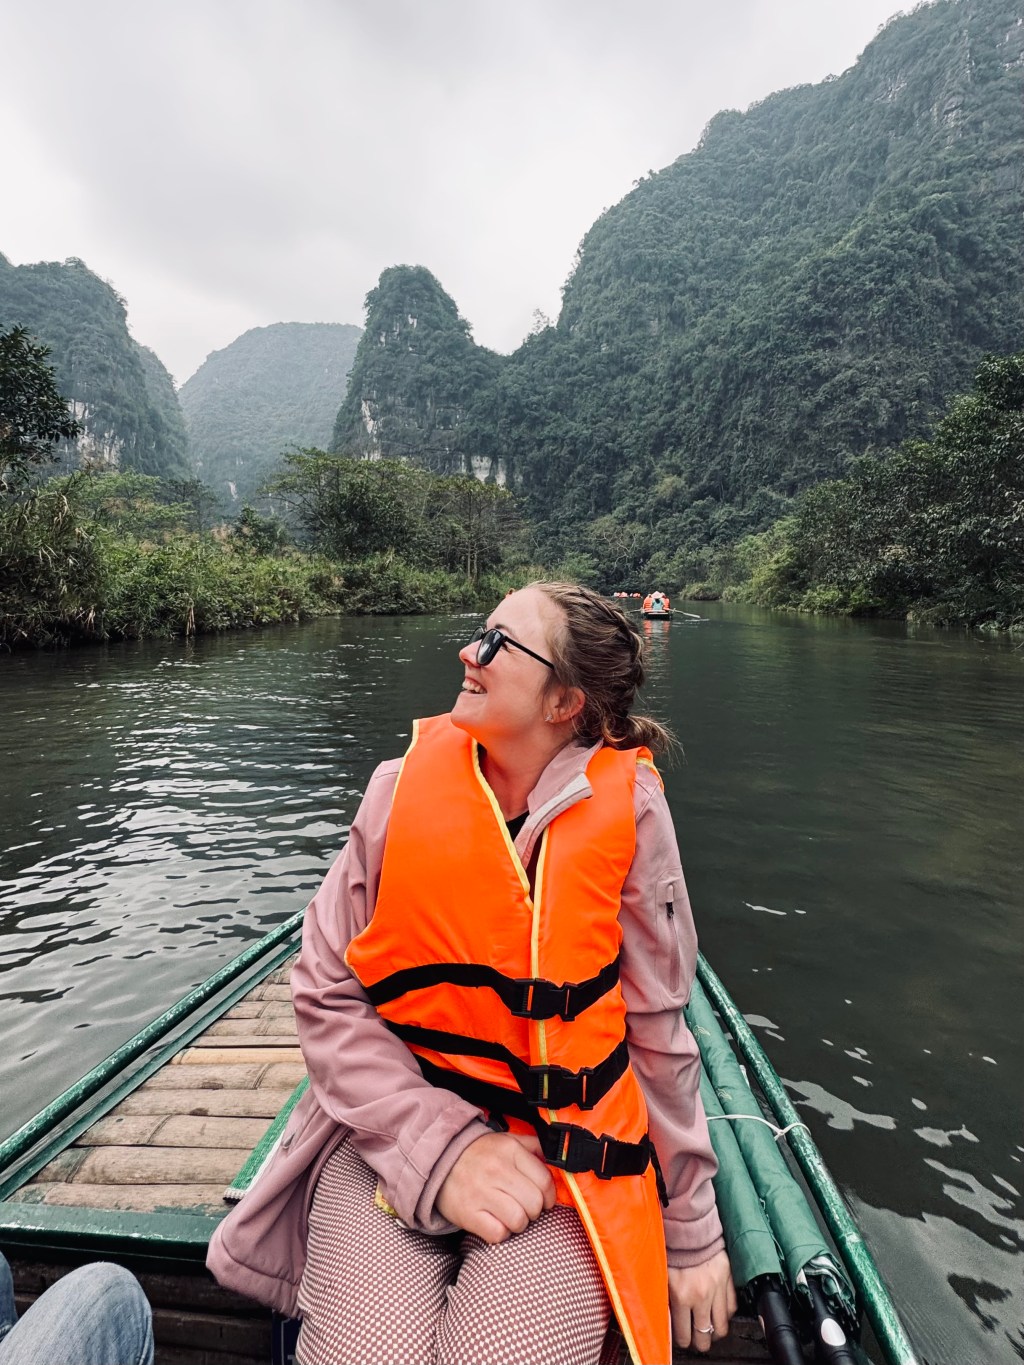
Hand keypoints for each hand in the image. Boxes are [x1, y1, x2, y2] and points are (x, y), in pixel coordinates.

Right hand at [436, 1131, 555, 1242]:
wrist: (439, 1161)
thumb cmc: (479, 1154)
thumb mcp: (507, 1140)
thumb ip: (534, 1147)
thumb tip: (558, 1160)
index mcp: (510, 1151)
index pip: (545, 1180)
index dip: (550, 1196)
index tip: (545, 1200)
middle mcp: (497, 1170)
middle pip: (535, 1203)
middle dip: (535, 1211)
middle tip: (525, 1208)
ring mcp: (481, 1192)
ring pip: (519, 1220)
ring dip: (518, 1223)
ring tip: (510, 1215)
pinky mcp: (468, 1213)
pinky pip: (498, 1234)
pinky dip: (500, 1233)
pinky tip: (495, 1222)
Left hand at [669, 1250, 736, 1353]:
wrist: (691, 1226)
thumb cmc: (674, 1249)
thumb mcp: (663, 1277)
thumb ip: (666, 1301)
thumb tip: (669, 1320)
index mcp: (681, 1296)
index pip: (684, 1335)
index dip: (682, 1340)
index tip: (682, 1338)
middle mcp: (701, 1296)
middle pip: (705, 1336)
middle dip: (700, 1341)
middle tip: (697, 1338)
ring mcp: (718, 1289)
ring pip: (722, 1326)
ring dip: (715, 1331)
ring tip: (709, 1328)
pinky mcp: (729, 1280)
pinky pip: (732, 1307)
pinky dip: (726, 1313)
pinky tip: (719, 1311)